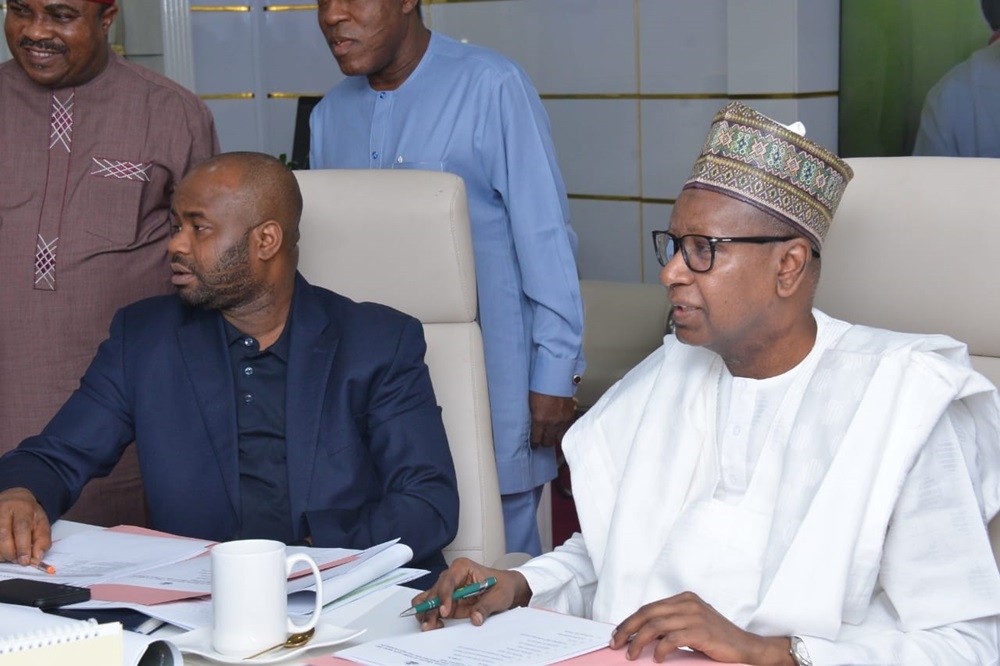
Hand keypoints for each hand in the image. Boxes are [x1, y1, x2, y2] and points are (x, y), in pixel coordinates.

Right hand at [0, 488, 51, 565]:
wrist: (14, 499)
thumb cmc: (29, 514)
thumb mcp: (41, 523)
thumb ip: (42, 540)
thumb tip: (37, 558)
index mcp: (23, 508)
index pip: (21, 527)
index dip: (23, 546)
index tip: (25, 561)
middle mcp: (4, 509)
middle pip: (4, 534)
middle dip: (10, 552)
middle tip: (16, 560)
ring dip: (1, 553)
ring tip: (9, 556)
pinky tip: (2, 552)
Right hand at [412, 557, 531, 629]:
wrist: (506, 591)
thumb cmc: (502, 587)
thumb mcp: (499, 596)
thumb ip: (486, 606)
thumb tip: (475, 618)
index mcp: (462, 568)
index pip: (448, 581)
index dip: (444, 596)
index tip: (444, 612)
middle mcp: (451, 577)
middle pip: (434, 592)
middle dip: (430, 608)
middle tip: (430, 624)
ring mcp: (447, 590)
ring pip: (428, 600)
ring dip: (426, 613)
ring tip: (429, 627)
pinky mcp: (447, 603)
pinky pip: (432, 609)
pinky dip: (430, 617)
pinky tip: (434, 626)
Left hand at [528, 391, 576, 447]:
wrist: (555, 377)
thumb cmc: (541, 386)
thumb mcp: (531, 404)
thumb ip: (533, 416)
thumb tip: (532, 425)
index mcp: (539, 420)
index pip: (536, 439)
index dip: (534, 443)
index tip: (533, 444)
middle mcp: (552, 422)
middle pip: (548, 442)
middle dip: (544, 442)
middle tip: (542, 440)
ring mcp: (562, 420)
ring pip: (559, 438)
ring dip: (554, 438)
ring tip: (552, 437)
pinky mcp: (570, 416)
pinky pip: (566, 429)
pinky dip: (563, 430)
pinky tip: (560, 429)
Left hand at [609, 591, 793, 664]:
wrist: (746, 647)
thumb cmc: (716, 638)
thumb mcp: (691, 624)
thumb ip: (670, 623)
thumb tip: (641, 633)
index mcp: (684, 598)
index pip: (649, 608)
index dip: (630, 621)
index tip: (617, 634)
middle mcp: (688, 603)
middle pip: (648, 613)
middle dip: (628, 629)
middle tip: (616, 644)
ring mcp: (695, 616)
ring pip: (656, 626)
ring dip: (639, 641)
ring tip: (632, 654)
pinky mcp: (701, 631)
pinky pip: (672, 638)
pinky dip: (660, 649)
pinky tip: (657, 658)